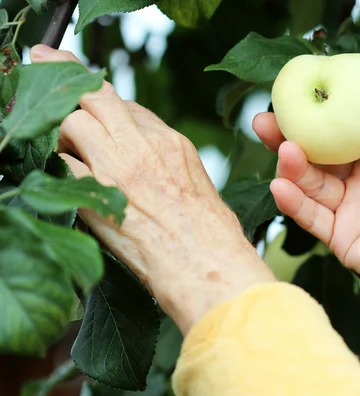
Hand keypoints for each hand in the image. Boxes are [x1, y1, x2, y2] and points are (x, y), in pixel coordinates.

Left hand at [30, 45, 274, 333]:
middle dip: (65, 72)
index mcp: (173, 144)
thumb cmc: (214, 240)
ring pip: (72, 118)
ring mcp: (120, 165)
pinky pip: (59, 160)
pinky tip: (41, 161)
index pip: (130, 108)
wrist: (210, 266)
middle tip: (42, 59)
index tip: (88, 101)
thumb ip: (173, 170)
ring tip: (41, 130)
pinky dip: (47, 158)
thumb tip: (153, 172)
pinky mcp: (97, 192)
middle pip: (97, 94)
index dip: (103, 102)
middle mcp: (146, 145)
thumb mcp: (201, 191)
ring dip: (54, 122)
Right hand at [254, 54, 359, 312]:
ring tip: (283, 151)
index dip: (318, 110)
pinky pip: (311, 216)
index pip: (342, 126)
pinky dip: (294, 202)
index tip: (294, 91)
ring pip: (310, 182)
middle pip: (316, 153)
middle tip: (263, 120)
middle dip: (288, 137)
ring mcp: (348, 207)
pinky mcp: (338, 236)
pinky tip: (280, 187)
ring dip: (292, 168)